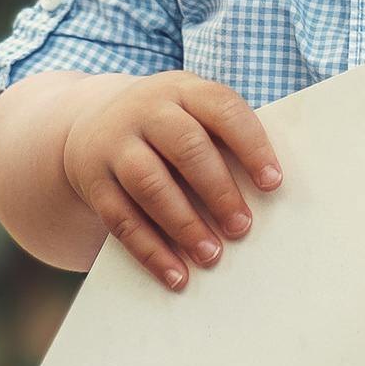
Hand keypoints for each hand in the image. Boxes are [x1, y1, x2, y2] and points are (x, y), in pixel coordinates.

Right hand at [60, 73, 281, 290]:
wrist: (91, 122)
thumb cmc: (166, 127)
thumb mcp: (191, 112)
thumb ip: (224, 140)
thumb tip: (268, 194)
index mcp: (183, 90)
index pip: (222, 109)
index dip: (251, 145)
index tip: (273, 183)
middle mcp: (146, 111)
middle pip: (185, 146)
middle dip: (218, 190)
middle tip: (242, 228)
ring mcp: (114, 144)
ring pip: (150, 184)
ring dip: (184, 224)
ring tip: (212, 255)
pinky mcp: (94, 181)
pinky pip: (121, 219)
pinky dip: (150, 251)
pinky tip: (176, 275)